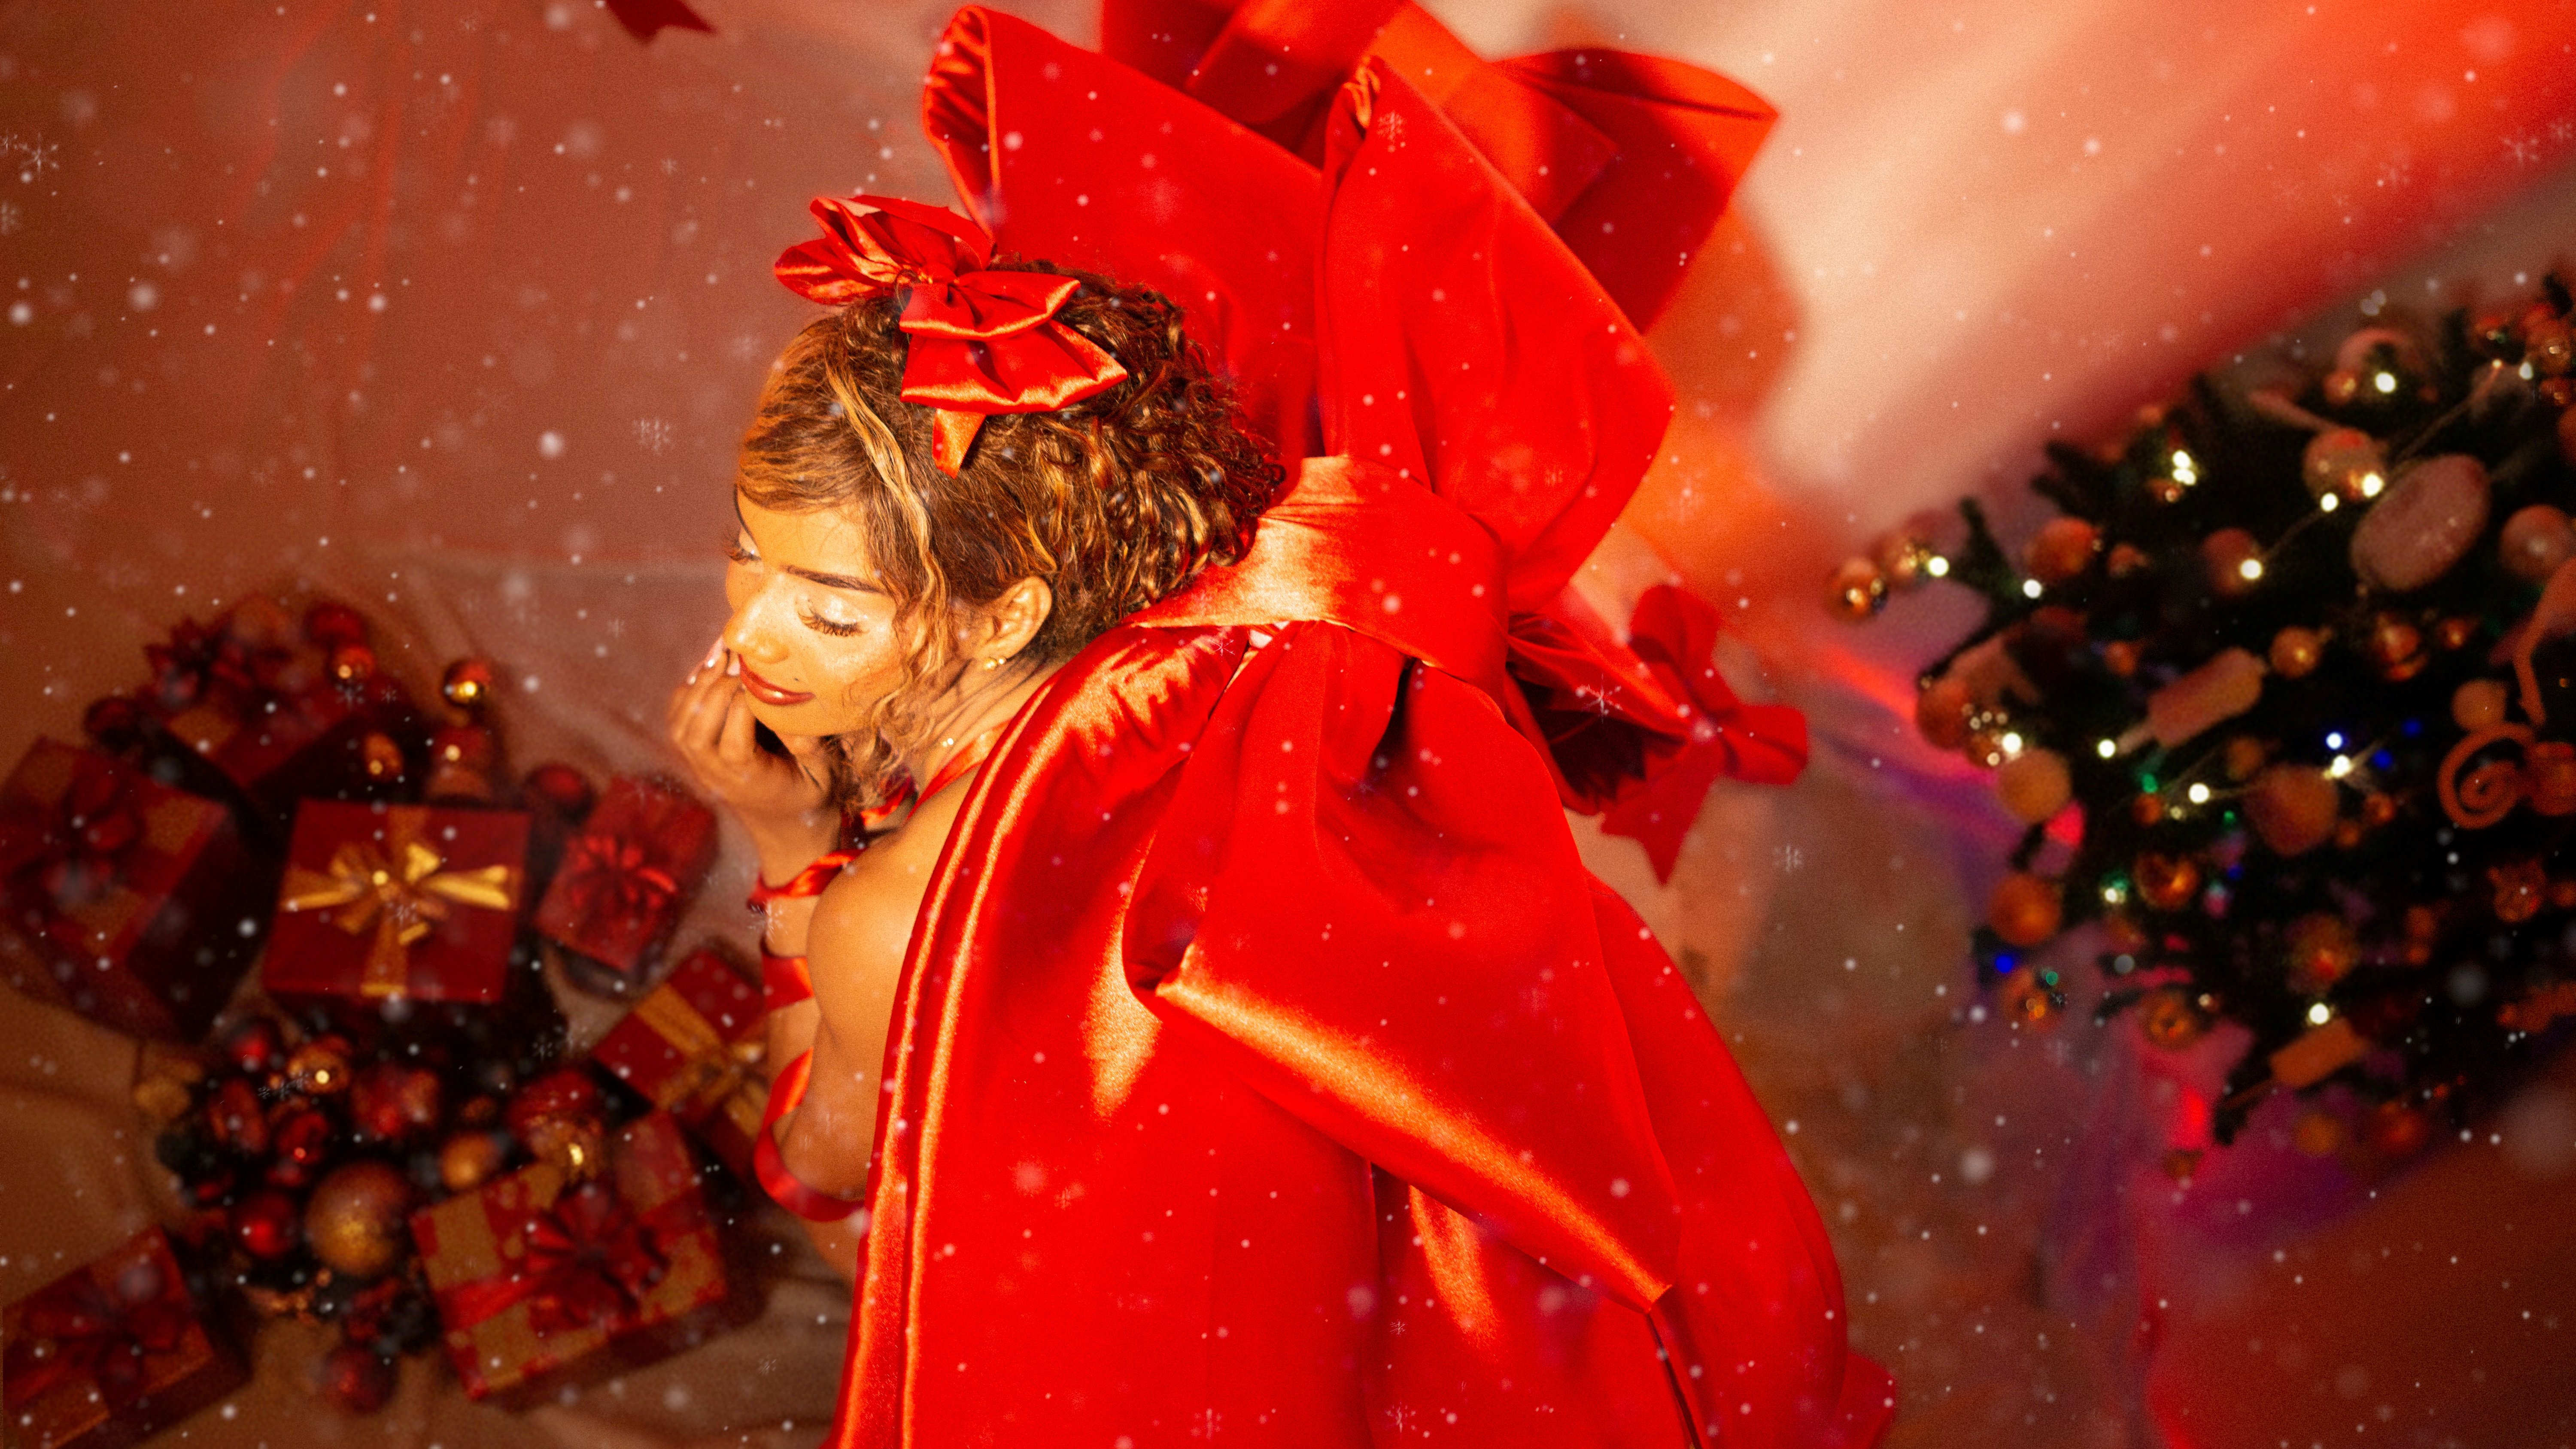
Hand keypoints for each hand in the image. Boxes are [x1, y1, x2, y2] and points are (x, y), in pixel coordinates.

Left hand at [666, 636, 837, 872]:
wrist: (783, 827)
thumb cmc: (810, 795)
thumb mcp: (824, 774)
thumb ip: (810, 745)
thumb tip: (792, 707)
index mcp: (749, 780)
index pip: (735, 738)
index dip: (746, 701)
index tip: (766, 674)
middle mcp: (715, 773)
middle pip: (698, 726)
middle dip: (718, 685)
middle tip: (742, 657)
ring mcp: (699, 765)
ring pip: (681, 721)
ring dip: (699, 684)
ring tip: (723, 654)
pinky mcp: (693, 755)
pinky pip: (677, 718)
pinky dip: (688, 689)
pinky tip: (709, 667)